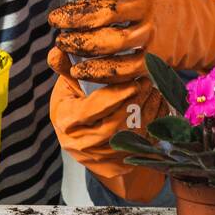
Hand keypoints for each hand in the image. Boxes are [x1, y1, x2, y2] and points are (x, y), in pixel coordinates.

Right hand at [47, 46, 167, 202]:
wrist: (84, 139)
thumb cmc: (76, 104)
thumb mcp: (67, 86)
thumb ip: (65, 68)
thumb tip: (57, 49)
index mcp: (66, 121)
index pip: (91, 110)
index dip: (114, 96)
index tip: (133, 82)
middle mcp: (81, 144)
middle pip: (114, 125)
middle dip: (135, 102)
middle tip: (146, 82)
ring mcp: (100, 158)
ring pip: (130, 136)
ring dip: (147, 112)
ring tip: (153, 91)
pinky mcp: (118, 165)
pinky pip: (142, 146)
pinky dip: (153, 125)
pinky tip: (157, 107)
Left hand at [48, 0, 214, 126]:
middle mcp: (150, 7)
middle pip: (102, 12)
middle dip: (72, 16)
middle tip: (54, 18)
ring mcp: (153, 35)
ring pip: (107, 41)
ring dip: (79, 43)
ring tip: (62, 42)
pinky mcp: (156, 60)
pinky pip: (121, 68)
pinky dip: (96, 70)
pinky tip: (79, 68)